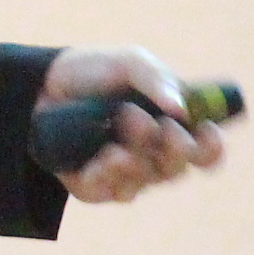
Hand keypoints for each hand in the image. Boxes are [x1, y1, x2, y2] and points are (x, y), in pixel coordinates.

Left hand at [41, 43, 225, 205]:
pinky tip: (103, 157)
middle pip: (179, 169)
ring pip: (148, 180)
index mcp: (170, 126)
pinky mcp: (96, 186)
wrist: (42, 85)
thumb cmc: (92, 72)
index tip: (208, 133)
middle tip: (161, 128)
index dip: (211, 147)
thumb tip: (182, 110)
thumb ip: (156, 80)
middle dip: (174, 149)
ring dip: (138, 154)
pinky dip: (111, 173)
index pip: (204, 149)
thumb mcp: (128, 63)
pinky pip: (114, 191)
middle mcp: (152, 154)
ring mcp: (125, 173)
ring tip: (120, 126)